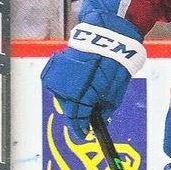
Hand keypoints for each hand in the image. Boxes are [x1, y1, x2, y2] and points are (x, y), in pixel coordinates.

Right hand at [41, 17, 145, 139]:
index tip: (85, 134)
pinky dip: (69, 88)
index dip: (81, 128)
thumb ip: (104, 108)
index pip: (77, 118)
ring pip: (63, 97)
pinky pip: (60, 85)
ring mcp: (59, 76)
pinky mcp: (56, 66)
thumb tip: (99, 120)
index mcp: (81, 93)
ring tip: (85, 99)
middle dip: (78, 115)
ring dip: (72, 101)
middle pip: (69, 109)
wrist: (105, 35)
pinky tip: (79, 86)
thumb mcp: (114, 92)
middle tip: (86, 120)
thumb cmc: (113, 63)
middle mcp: (65, 86)